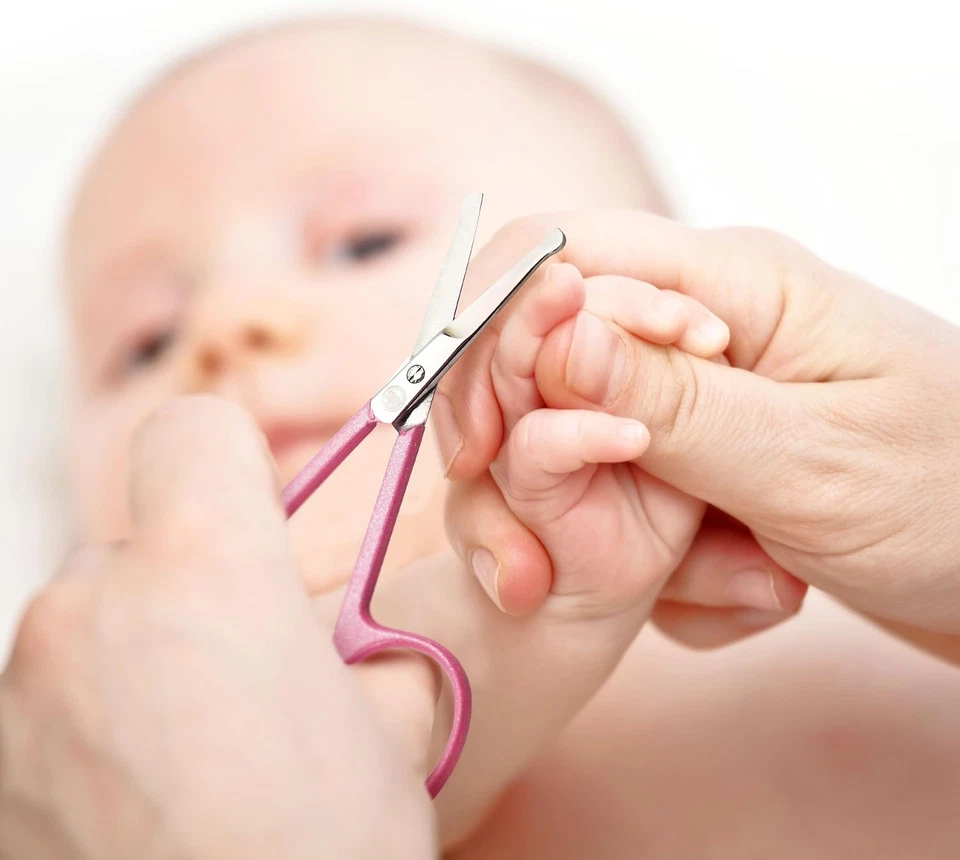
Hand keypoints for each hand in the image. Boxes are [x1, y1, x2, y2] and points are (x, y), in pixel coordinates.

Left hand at [0, 397, 434, 859]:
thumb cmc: (330, 852)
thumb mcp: (391, 719)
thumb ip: (353, 636)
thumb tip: (329, 633)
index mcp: (203, 572)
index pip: (193, 430)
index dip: (236, 467)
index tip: (262, 523)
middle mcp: (83, 613)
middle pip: (137, 541)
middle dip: (190, 589)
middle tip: (244, 679)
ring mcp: (15, 698)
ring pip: (87, 627)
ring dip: (135, 663)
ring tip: (190, 762)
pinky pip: (43, 705)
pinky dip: (88, 730)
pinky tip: (138, 807)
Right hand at [439, 210, 959, 640]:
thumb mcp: (812, 460)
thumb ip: (673, 403)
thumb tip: (551, 337)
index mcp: (730, 288)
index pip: (559, 257)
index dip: (490, 334)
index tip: (477, 442)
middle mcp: (701, 331)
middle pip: (548, 360)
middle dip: (538, 462)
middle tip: (548, 559)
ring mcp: (700, 399)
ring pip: (586, 451)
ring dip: (630, 539)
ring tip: (747, 584)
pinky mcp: (703, 459)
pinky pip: (634, 504)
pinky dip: (671, 567)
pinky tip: (756, 588)